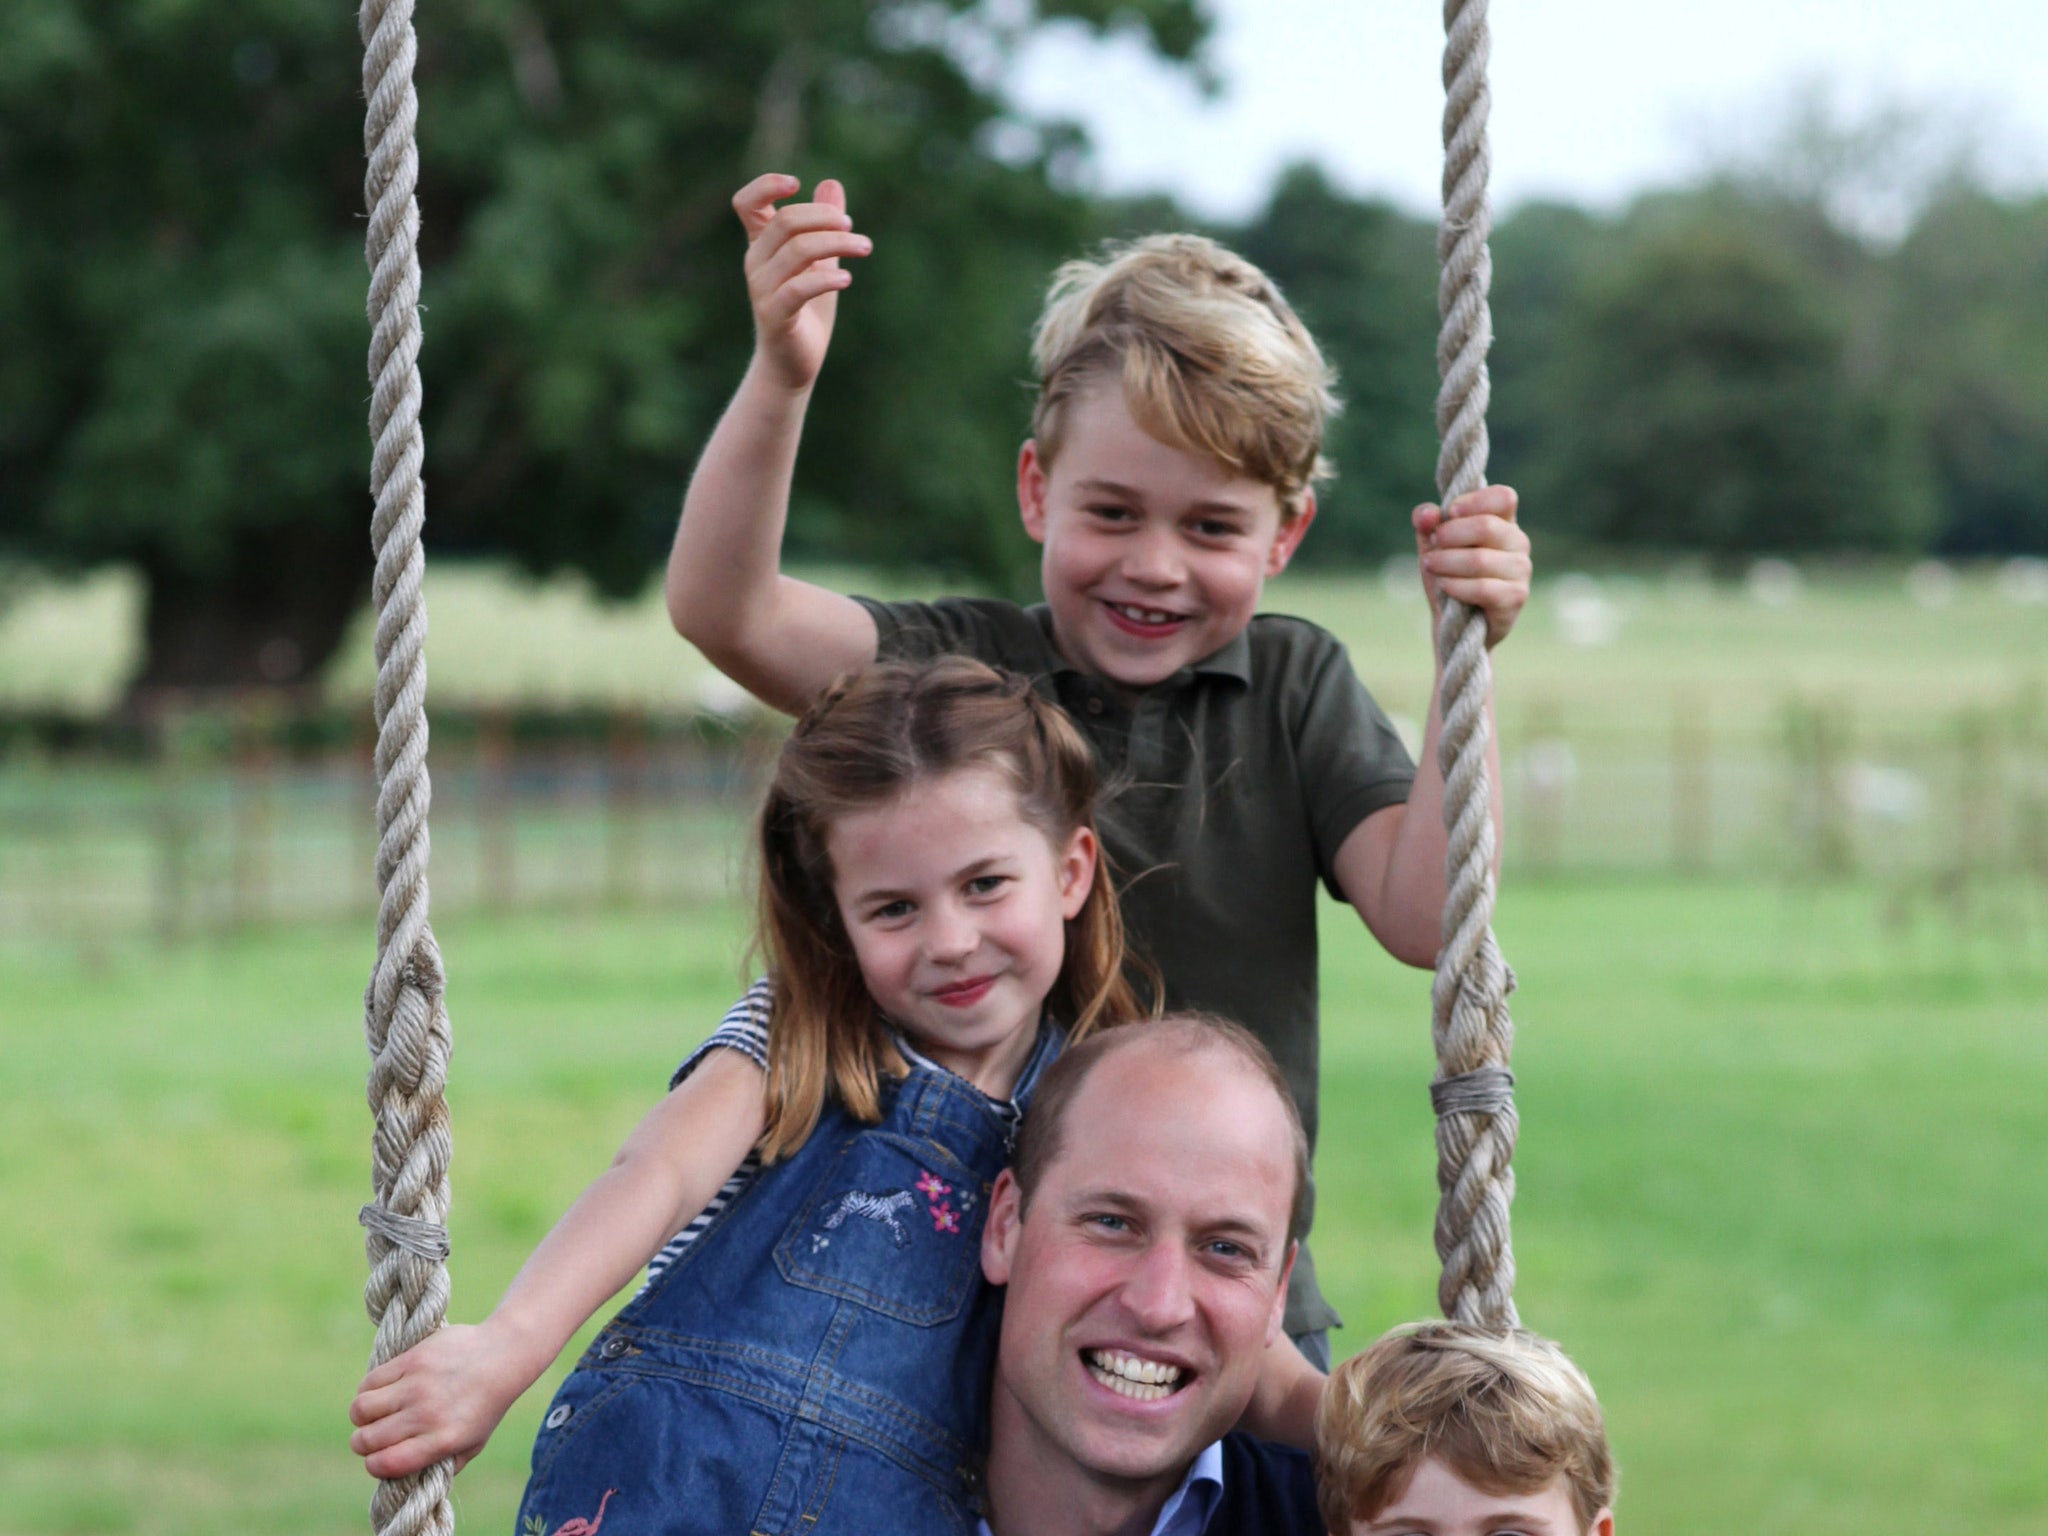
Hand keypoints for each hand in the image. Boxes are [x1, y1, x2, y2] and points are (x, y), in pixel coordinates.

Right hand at [348, 1322, 533, 1479]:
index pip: (386, 1464)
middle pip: (367, 1439)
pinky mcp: (412, 1359)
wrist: (502, 1354)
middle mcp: (426, 1415)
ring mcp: (417, 1386)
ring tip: (373, 1413)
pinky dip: (367, 1389)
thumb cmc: (487, 1404)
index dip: (374, 1466)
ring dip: (361, 1416)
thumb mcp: (474, 1443)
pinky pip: (370, 1380)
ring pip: (361, 1409)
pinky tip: (381, 1390)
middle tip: (371, 1436)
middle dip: (362, 1443)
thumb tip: (414, 1480)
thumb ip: (445, 1465)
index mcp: (442, 1440)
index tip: (378, 1459)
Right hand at [733, 173, 871, 392]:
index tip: (797, 184)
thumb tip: (831, 184)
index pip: (746, 203)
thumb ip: (823, 225)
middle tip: (853, 227)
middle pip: (785, 221)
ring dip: (836, 243)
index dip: (766, 186)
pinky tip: (847, 279)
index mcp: (761, 245)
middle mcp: (756, 263)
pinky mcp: (774, 315)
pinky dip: (826, 279)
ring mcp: (762, 289)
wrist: (794, 364)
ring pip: (797, 250)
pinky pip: (798, 288)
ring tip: (864, 247)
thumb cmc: (806, 310)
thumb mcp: (820, 261)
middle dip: (824, 218)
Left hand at [1413, 484, 1530, 648]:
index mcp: (1503, 521)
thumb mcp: (1432, 545)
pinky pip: (1482, 588)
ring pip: (1479, 560)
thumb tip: (1427, 514)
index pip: (1503, 497)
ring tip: (1432, 566)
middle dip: (1449, 535)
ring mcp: (1521, 570)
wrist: (1456, 624)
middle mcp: (1518, 542)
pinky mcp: (1515, 597)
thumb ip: (1426, 522)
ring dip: (1446, 562)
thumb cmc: (1448, 574)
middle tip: (1433, 545)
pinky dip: (1456, 586)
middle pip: (1486, 526)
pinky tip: (1445, 586)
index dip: (1473, 501)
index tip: (1449, 513)